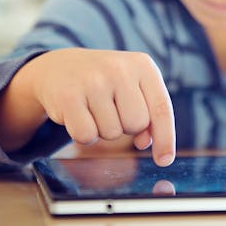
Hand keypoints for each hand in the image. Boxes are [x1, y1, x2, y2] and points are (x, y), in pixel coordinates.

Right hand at [0, 48, 175, 165]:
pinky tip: (79, 114)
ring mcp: (93, 81)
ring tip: (94, 108)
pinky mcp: (69, 96)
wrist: (60, 67)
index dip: (165, 137)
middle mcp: (119, 69)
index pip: (161, 108)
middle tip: (112, 110)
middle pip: (136, 124)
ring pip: (111, 133)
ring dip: (103, 129)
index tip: (165, 160)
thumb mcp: (132, 88)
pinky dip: (83, 134)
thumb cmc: (105, 82)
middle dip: (126, 126)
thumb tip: (145, 142)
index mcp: (142, 65)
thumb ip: (148, 112)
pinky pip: (86, 136)